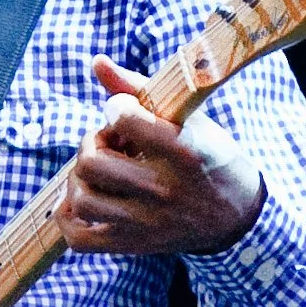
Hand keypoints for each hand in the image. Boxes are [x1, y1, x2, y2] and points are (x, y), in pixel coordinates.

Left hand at [54, 59, 264, 260]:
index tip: (125, 113)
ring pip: (82, 198)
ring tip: (98, 170)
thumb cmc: (210, 158)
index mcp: (185, 152)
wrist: (237, 216)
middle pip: (92, 162)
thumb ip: (138, 88)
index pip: (124, 119)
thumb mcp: (189, 119)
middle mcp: (165, 191)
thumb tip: (96, 61)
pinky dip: (67, 216)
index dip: (115, 108)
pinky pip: (80, 238)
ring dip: (79, 177)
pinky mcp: (134, 245)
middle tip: (110, 143)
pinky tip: (80, 199)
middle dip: (92, 142)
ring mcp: (148, 223)